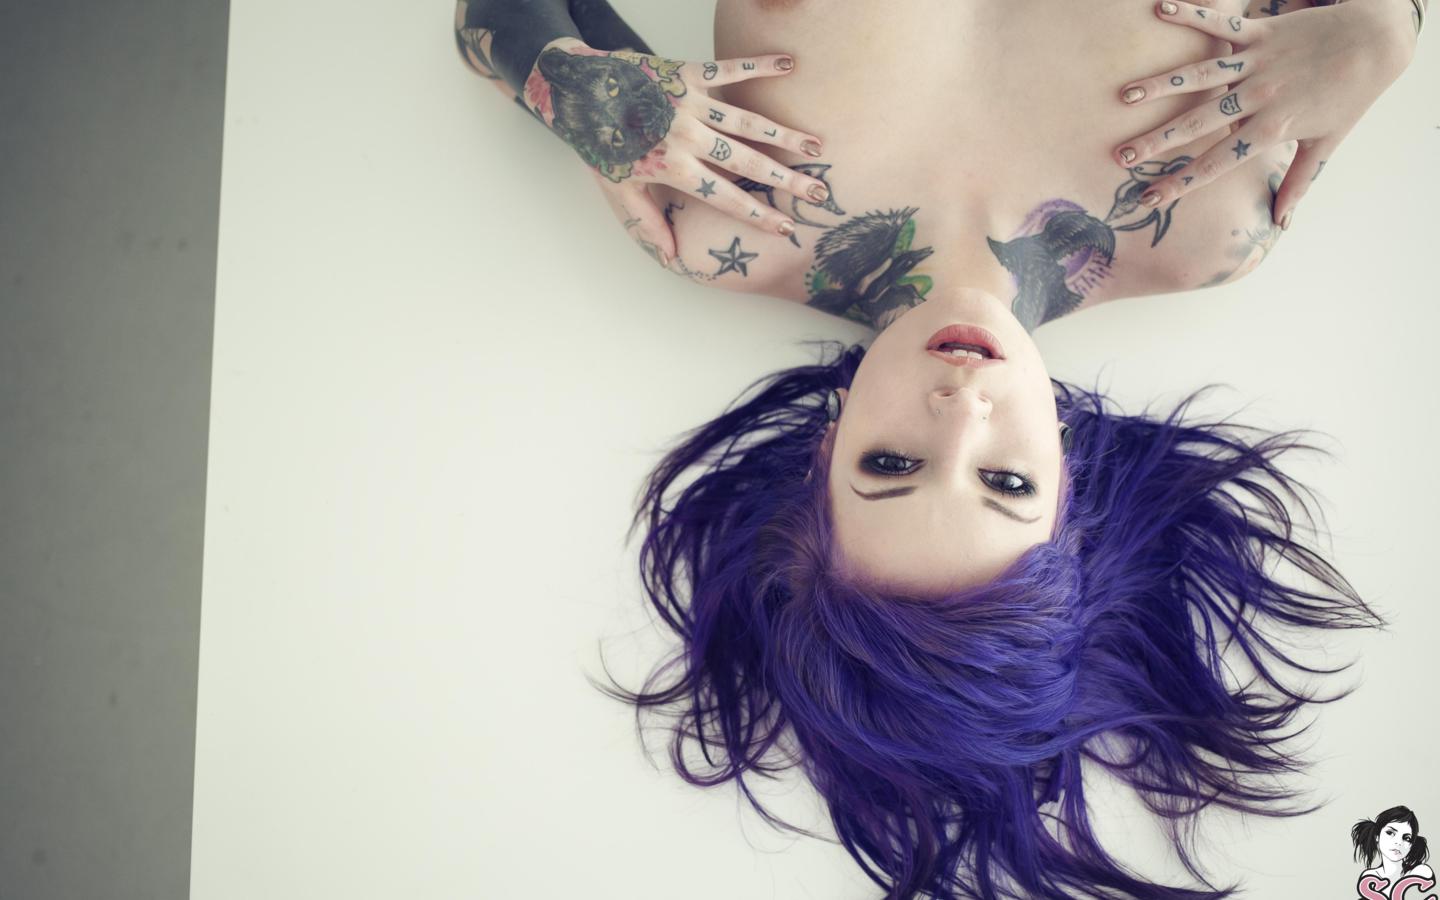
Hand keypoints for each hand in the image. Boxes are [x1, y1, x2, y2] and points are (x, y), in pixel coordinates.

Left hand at [522, 38, 827, 266]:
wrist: (577, 91)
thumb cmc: (599, 144)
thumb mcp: (619, 191)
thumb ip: (647, 224)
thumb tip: (671, 258)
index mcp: (673, 168)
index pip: (725, 197)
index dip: (757, 214)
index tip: (786, 227)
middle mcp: (687, 137)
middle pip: (746, 161)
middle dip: (786, 179)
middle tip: (819, 191)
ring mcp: (689, 103)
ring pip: (746, 121)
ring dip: (783, 132)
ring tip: (815, 144)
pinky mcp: (686, 73)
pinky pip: (728, 69)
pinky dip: (758, 66)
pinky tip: (789, 65)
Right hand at [1112, 0, 1415, 227]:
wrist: (1378, 42)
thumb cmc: (1351, 96)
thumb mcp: (1326, 143)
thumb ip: (1298, 182)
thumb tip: (1282, 221)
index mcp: (1272, 130)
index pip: (1216, 163)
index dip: (1180, 183)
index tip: (1148, 199)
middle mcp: (1259, 98)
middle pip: (1198, 124)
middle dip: (1156, 142)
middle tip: (1119, 155)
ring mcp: (1258, 63)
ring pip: (1201, 76)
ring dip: (1161, 85)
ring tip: (1125, 96)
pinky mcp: (1262, 32)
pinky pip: (1221, 25)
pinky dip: (1192, 16)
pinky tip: (1160, 10)